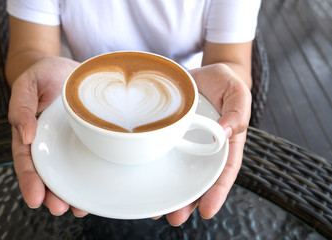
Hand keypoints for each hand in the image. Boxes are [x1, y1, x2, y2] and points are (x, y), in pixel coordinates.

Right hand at [8, 56, 87, 216]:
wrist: (67, 68)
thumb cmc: (43, 74)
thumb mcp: (28, 83)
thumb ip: (21, 106)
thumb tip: (25, 135)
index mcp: (30, 133)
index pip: (26, 161)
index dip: (29, 181)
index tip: (35, 198)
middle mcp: (49, 143)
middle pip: (48, 174)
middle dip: (52, 194)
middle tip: (60, 208)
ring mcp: (69, 143)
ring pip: (68, 172)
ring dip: (72, 192)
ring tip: (78, 208)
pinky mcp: (88, 139)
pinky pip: (88, 158)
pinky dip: (91, 176)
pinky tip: (97, 189)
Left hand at [163, 63, 251, 224]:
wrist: (201, 74)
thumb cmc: (224, 84)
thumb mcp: (237, 92)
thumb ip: (237, 112)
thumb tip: (224, 133)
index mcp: (225, 143)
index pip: (223, 172)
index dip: (216, 192)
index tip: (207, 211)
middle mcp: (203, 148)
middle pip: (197, 180)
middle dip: (187, 202)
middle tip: (175, 218)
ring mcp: (184, 142)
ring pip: (177, 172)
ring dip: (167, 192)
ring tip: (155, 211)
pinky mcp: (166, 134)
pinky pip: (160, 152)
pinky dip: (152, 167)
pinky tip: (142, 179)